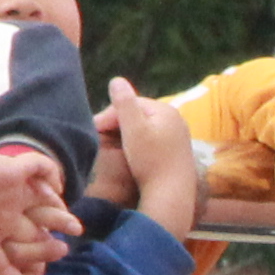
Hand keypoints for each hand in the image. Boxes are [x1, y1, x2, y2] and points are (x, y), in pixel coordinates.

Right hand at [0, 142, 76, 274]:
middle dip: (46, 248)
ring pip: (43, 206)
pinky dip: (52, 176)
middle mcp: (1, 217)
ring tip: (75, 227)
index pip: (11, 260)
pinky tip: (57, 191)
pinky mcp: (12, 172)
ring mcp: (9, 195)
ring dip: (59, 217)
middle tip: (61, 251)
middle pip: (32, 237)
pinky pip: (39, 168)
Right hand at [103, 81, 199, 225]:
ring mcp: (179, 137)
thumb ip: (124, 103)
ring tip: (111, 145)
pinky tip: (130, 155)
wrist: (171, 194)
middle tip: (99, 137)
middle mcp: (176, 120)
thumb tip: (116, 79)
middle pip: (139, 115)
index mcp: (166, 110)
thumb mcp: (133, 129)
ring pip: (145, 129)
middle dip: (118, 124)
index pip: (131, 103)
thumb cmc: (150, 160)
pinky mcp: (177, 153)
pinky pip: (153, 141)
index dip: (110, 114)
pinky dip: (139, 144)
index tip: (95, 128)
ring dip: (126, 134)